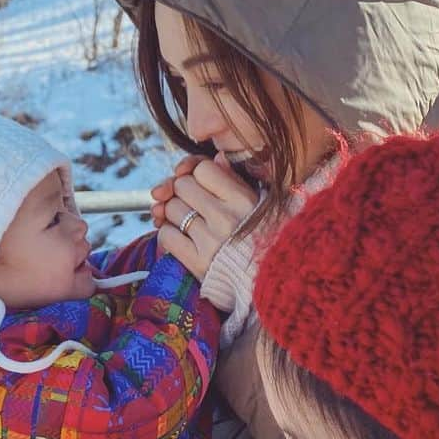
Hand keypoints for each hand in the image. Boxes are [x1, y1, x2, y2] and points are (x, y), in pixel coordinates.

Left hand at [153, 153, 260, 278]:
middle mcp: (226, 217)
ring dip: (172, 214)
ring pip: (170, 209)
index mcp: (243, 198)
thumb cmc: (263, 237)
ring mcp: (211, 240)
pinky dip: (168, 234)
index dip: (195, 173)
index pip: (202, 168)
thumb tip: (217, 158)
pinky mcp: (198, 263)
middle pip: (181, 186)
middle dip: (182, 192)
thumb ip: (235, 180)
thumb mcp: (259, 203)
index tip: (199, 184)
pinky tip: (182, 238)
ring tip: (189, 222)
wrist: (272, 280)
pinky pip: (166, 235)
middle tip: (192, 205)